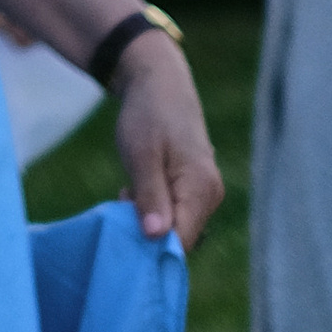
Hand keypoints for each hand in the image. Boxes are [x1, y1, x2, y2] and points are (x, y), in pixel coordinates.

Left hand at [111, 28, 224, 248]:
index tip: (122, 234)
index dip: (152, 248)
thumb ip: (150, 195)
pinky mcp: (194, 189)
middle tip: (121, 202)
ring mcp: (205, 193)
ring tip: (127, 191)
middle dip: (146, 232)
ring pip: (174, 226)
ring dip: (146, 219)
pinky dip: (151, 209)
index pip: (181, 241)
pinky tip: (134, 190)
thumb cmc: (148, 115)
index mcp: (202, 189)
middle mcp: (210, 195)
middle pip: (179, 238)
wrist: (159, 83)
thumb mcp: (141, 154)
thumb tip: (157, 238)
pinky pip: (174, 213)